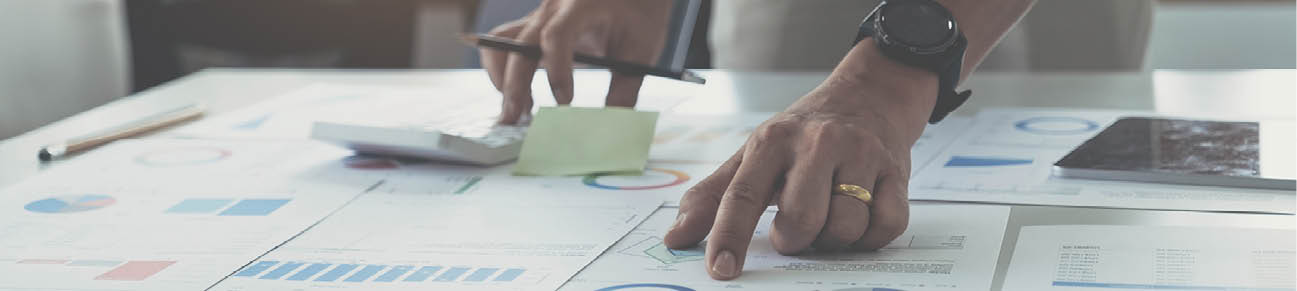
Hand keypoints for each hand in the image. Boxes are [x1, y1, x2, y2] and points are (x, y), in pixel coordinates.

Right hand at [480, 0, 671, 123]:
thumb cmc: (639, 16)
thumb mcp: (641, 50)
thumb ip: (626, 88)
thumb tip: (611, 126)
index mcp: (582, 5)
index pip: (557, 34)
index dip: (556, 69)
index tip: (566, 101)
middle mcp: (553, 7)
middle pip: (520, 44)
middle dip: (515, 84)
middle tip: (517, 120)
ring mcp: (539, 16)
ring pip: (501, 43)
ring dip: (503, 79)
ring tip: (518, 112)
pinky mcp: (533, 28)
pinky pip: (504, 46)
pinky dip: (506, 73)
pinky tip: (524, 99)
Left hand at [662, 43, 937, 279]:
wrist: (870, 95)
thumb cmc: (803, 135)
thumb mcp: (754, 154)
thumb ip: (714, 196)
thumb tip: (674, 238)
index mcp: (772, 142)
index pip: (742, 195)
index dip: (728, 236)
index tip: (721, 269)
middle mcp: (817, 143)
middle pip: (801, 220)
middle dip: (794, 239)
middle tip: (794, 228)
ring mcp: (860, 155)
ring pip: (845, 227)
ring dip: (834, 238)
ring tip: (829, 217)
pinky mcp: (896, 171)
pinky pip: (885, 226)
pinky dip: (870, 237)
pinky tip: (860, 218)